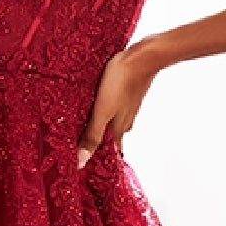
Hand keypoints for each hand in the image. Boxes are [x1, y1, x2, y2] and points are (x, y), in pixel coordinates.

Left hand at [76, 42, 158, 167]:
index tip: (88, 168)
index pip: (111, 153)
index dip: (100, 160)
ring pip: (113, 123)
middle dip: (99, 144)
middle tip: (83, 148)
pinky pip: (115, 108)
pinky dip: (106, 112)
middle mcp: (125, 121)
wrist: (143, 58)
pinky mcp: (128, 94)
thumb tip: (81, 162)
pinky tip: (99, 106)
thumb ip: (92, 136)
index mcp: (119, 129)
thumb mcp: (102, 111)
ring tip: (87, 128)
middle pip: (111, 138)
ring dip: (102, 127)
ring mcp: (128, 108)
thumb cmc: (121, 82)